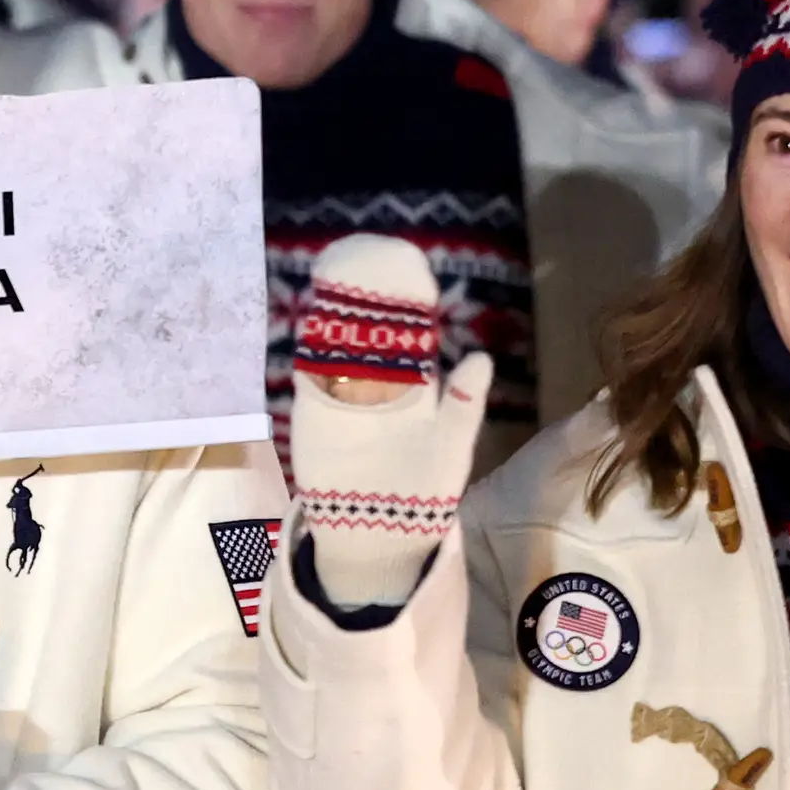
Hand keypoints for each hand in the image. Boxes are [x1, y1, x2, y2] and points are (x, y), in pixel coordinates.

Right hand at [286, 234, 488, 612]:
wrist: (378, 536)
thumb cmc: (421, 493)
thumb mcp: (451, 449)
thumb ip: (462, 405)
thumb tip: (481, 358)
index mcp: (416, 390)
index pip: (410, 336)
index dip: (408, 303)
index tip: (408, 267)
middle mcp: (379, 387)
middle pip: (370, 332)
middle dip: (365, 296)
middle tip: (361, 254)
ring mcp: (343, 399)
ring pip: (337, 346)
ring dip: (333, 313)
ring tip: (332, 274)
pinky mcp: (314, 415)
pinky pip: (309, 374)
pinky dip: (308, 347)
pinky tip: (308, 318)